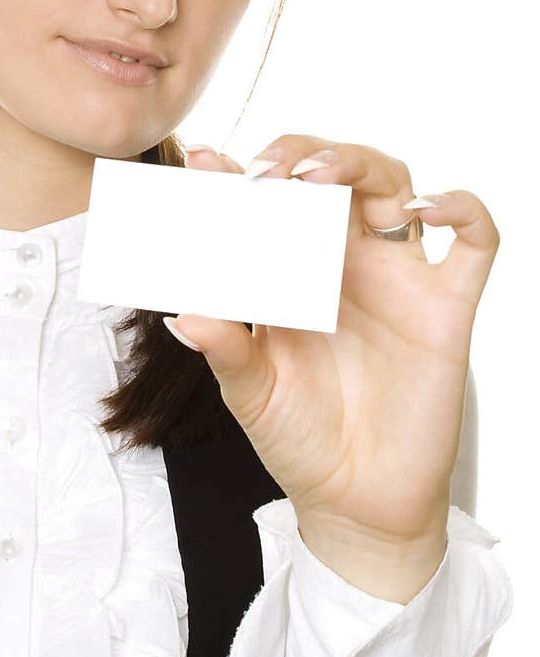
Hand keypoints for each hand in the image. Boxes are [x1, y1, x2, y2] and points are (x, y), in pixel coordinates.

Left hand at [171, 137, 498, 600]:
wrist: (357, 501)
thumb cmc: (301, 438)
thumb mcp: (252, 394)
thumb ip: (226, 350)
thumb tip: (183, 315)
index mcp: (292, 270)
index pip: (268, 204)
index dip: (238, 177)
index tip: (205, 162)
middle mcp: (345, 262)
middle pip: (335, 174)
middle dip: (301, 155)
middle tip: (268, 171)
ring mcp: (397, 279)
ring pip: (394, 186)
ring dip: (358, 165)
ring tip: (318, 176)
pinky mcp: (446, 309)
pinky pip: (474, 243)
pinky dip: (461, 209)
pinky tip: (424, 207)